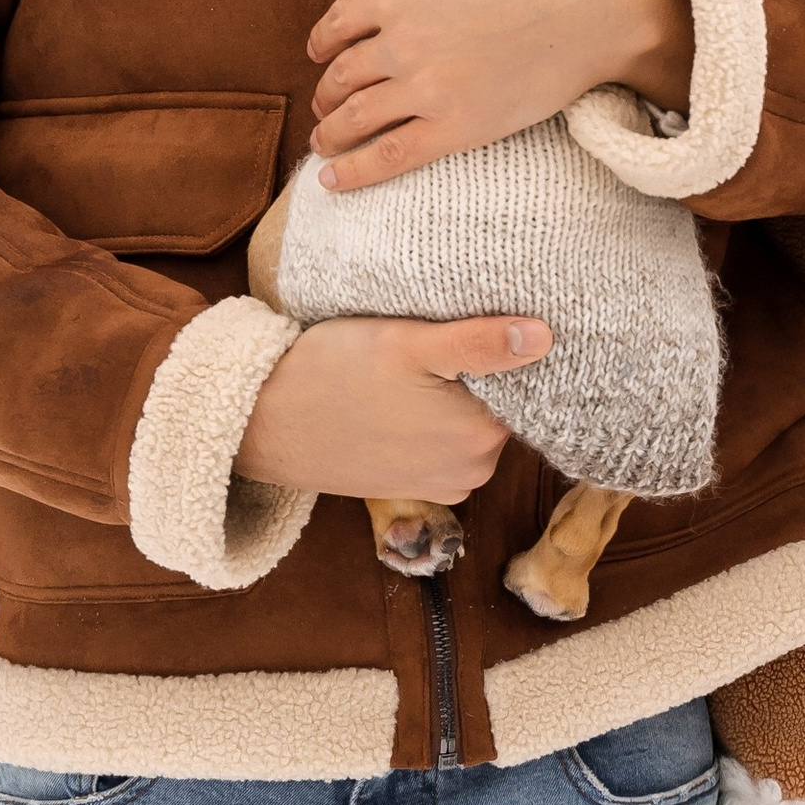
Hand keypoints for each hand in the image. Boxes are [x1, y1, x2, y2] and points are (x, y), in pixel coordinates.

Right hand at [234, 312, 552, 500]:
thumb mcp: (409, 345)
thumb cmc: (331, 377)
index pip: (526, 380)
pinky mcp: (414, 486)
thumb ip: (480, 343)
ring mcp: (443, 485)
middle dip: (478, 372)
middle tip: (435, 336)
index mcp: (482, 437)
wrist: (260, 425)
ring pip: (469, 422)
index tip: (475, 317)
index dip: (504, 344)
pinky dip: (431, 418)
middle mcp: (473, 472)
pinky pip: (442, 444)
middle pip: (499, 404)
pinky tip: (401, 395)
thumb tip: (545, 335)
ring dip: (454, 395)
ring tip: (414, 363)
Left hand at [308, 0, 692, 191]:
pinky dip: (353, 172)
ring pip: (356, 118)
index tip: (320, 55)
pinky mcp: (458, 127)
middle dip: (327, 93)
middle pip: (341, 76)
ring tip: (325, 142)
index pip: (336, 24)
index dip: (322, 44)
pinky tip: (333, 180)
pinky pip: (389, 157)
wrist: (600, 1)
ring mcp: (428, 87)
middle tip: (326, 105)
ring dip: (331, 133)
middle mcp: (402, 41)